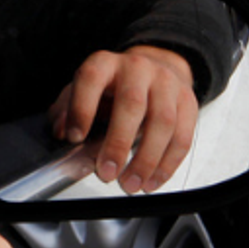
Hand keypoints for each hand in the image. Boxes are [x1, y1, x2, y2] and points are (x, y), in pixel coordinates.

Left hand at [47, 45, 198, 194]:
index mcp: (106, 63)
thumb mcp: (85, 89)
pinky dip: (167, 164)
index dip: (81, 108)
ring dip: (146, 159)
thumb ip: (67, 108)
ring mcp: (166, 83)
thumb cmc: (115, 85)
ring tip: (131, 184)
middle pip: (132, 103)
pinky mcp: (188, 102)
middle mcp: (138, 68)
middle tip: (107, 172)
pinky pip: (182, 136)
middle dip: (118, 142)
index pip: (92, 78)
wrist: (156, 67)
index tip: (74, 137)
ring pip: (162, 122)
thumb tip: (61, 130)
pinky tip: (152, 180)